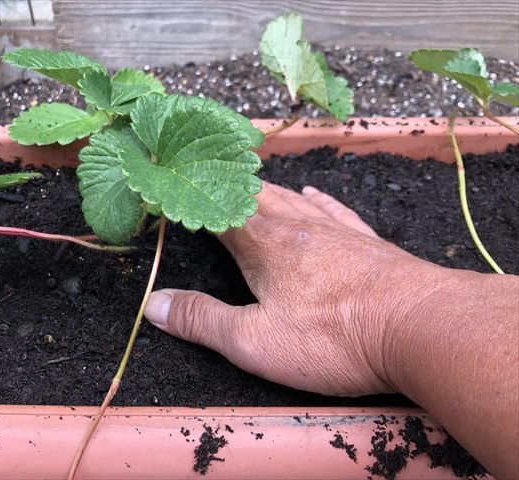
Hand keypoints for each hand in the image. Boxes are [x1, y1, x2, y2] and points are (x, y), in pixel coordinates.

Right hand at [144, 182, 446, 395]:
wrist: (419, 327)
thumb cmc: (332, 337)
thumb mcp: (253, 341)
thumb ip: (202, 320)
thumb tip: (154, 304)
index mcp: (262, 244)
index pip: (218, 212)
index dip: (194, 203)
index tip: (174, 194)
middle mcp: (296, 226)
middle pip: (254, 197)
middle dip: (227, 189)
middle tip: (207, 180)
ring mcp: (334, 230)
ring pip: (291, 198)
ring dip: (266, 189)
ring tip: (247, 181)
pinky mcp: (365, 241)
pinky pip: (333, 208)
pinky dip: (316, 198)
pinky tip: (312, 192)